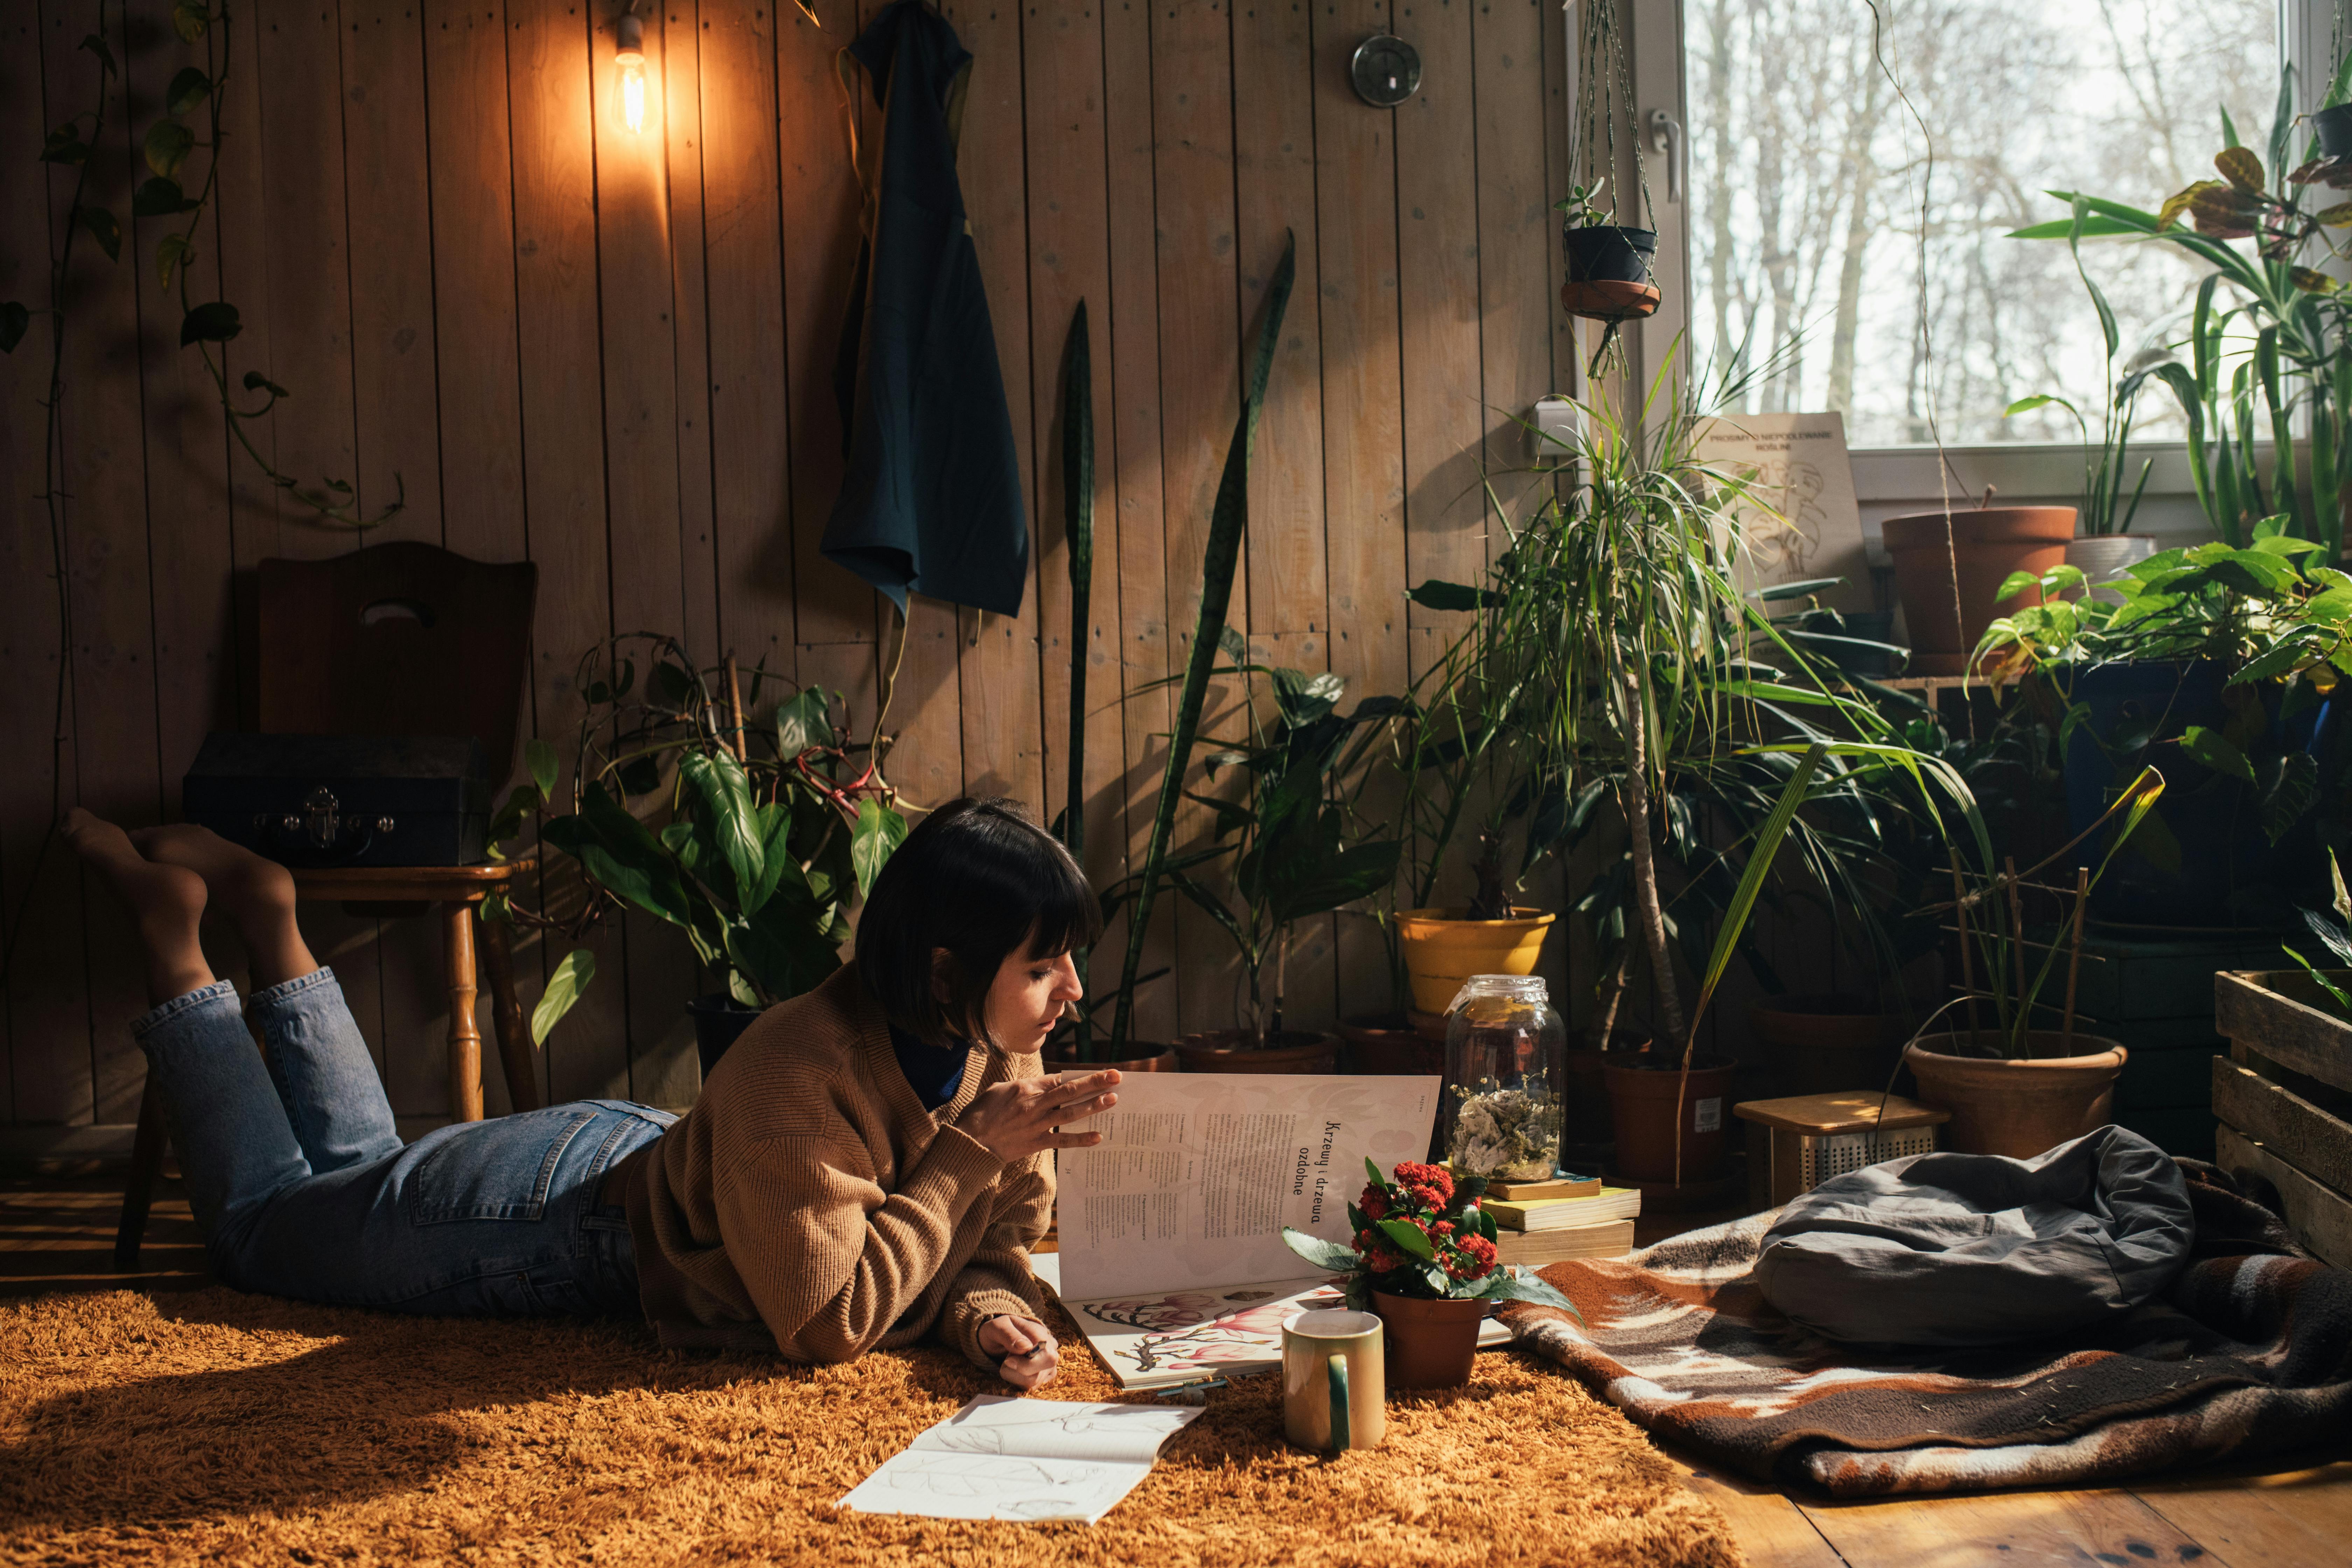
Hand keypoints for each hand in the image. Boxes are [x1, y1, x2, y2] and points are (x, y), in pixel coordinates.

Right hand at [955, 1069, 1120, 1162]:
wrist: (970, 1141)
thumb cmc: (982, 1112)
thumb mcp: (1000, 1089)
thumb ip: (1024, 1086)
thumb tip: (1042, 1085)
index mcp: (1026, 1088)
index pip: (1060, 1078)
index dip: (1082, 1075)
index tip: (1100, 1072)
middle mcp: (1035, 1104)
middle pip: (1070, 1091)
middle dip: (1095, 1083)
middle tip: (1116, 1077)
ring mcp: (1037, 1124)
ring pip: (1070, 1113)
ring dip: (1093, 1106)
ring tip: (1113, 1099)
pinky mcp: (1036, 1143)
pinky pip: (1062, 1140)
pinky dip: (1080, 1139)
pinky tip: (1097, 1137)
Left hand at [979, 1314, 1061, 1389]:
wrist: (998, 1337)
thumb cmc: (998, 1329)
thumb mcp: (997, 1326)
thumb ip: (1009, 1335)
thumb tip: (1026, 1347)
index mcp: (1041, 1333)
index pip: (1047, 1356)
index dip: (1026, 1365)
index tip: (1007, 1361)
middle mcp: (1050, 1349)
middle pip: (1040, 1374)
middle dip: (1017, 1372)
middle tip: (1007, 1360)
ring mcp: (1049, 1362)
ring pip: (1034, 1383)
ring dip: (1015, 1376)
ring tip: (1010, 1362)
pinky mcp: (1044, 1374)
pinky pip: (1033, 1386)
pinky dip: (1018, 1381)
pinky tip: (1015, 1369)